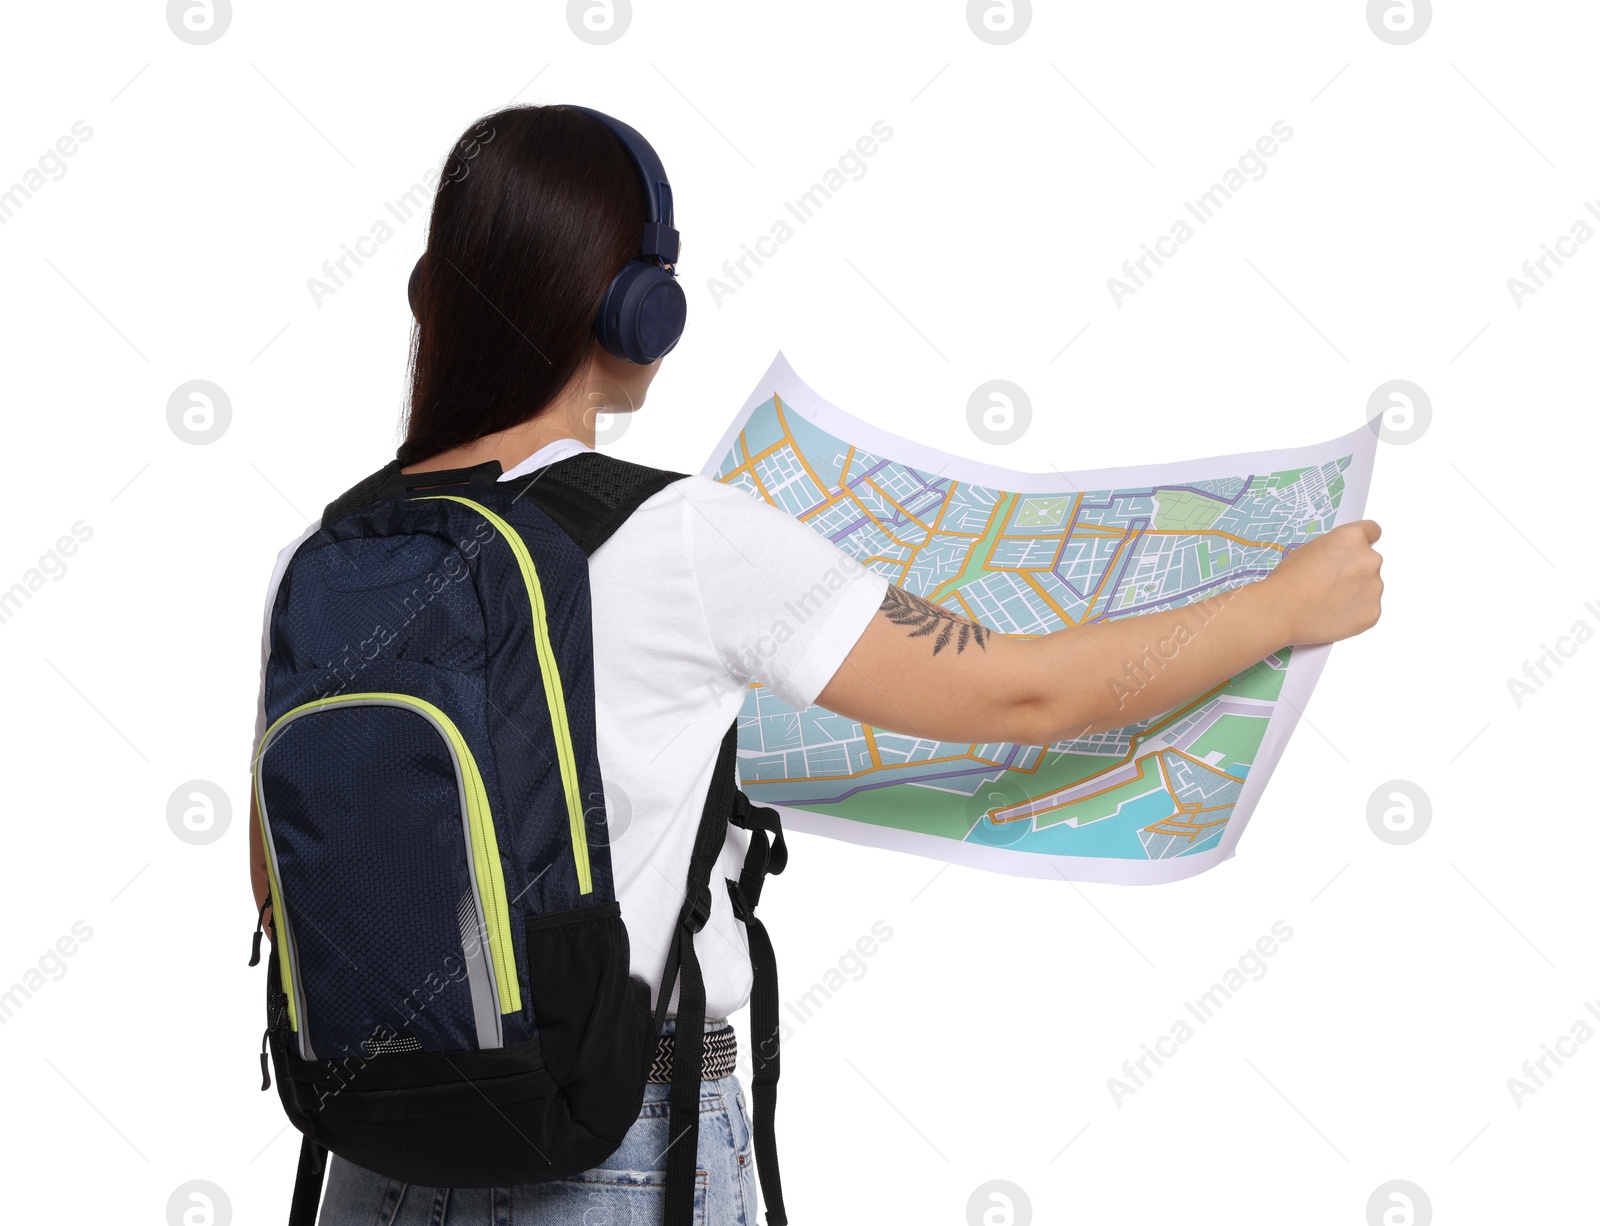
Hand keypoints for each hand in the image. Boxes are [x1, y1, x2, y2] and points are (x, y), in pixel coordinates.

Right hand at [1264, 520, 1383, 644]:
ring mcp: (1374, 588)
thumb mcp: (1308, 550)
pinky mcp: (1373, 612)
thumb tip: (1342, 560)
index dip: (1361, 542)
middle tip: (1331, 584)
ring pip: (1370, 588)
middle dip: (1355, 571)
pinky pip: (1368, 610)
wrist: (1281, 611)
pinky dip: (1354, 614)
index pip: (1372, 530)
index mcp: (1352, 538)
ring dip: (1355, 593)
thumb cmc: (1288, 580)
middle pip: (1370, 563)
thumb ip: (1334, 550)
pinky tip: (1333, 615)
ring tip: (1328, 603)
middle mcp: (1370, 559)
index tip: (1354, 552)